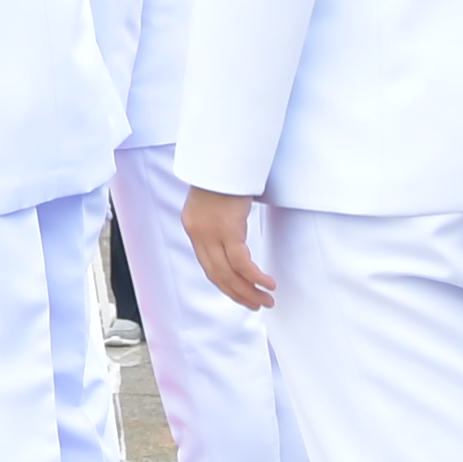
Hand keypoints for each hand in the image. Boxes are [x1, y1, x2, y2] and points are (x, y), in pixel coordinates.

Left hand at [184, 186, 275, 310]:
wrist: (221, 156)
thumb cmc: (222, 174)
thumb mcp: (213, 200)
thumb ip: (217, 219)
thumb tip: (232, 232)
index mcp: (193, 228)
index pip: (208, 266)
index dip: (225, 284)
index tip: (239, 294)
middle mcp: (198, 234)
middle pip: (217, 275)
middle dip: (238, 294)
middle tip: (256, 305)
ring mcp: (212, 234)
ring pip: (229, 274)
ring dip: (249, 291)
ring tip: (266, 301)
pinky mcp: (228, 230)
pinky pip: (242, 263)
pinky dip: (255, 277)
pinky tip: (269, 285)